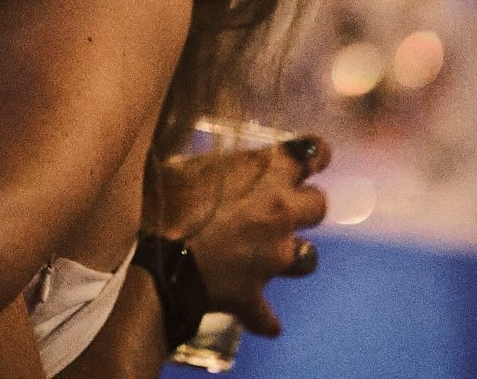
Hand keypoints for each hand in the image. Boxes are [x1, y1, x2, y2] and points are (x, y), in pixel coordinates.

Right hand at [153, 134, 330, 336]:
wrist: (157, 261)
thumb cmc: (165, 201)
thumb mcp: (186, 166)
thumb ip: (214, 165)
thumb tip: (211, 164)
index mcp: (266, 171)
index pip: (313, 154)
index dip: (314, 155)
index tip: (312, 157)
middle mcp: (280, 212)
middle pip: (318, 205)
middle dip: (305, 205)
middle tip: (284, 207)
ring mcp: (273, 257)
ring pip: (308, 258)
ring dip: (294, 255)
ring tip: (272, 255)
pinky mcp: (254, 294)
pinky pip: (267, 315)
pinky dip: (263, 317)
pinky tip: (261, 320)